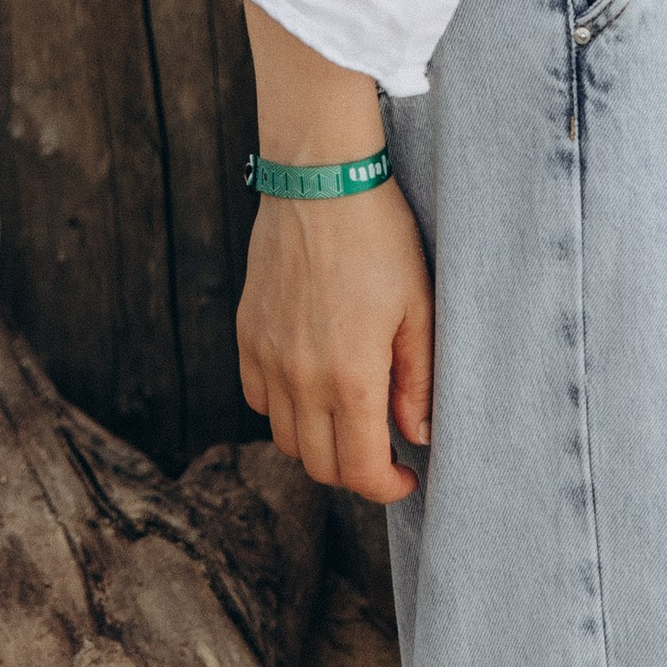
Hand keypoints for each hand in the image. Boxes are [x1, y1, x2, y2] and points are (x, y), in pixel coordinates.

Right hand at [239, 180, 434, 502]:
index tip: (408, 475)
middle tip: (382, 449)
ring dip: (319, 442)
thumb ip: (418, 380)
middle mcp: (300, 377)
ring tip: (348, 416)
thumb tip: (418, 435)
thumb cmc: (379, 236)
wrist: (321, 178)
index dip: (387, 487)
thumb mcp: (418, 307)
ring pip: (286, 438)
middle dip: (356, 471)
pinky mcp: (247, 333)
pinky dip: (283, 409)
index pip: (360, 470)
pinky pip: (258, 398)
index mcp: (349, 376)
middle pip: (320, 465)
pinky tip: (310, 384)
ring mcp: (267, 356)